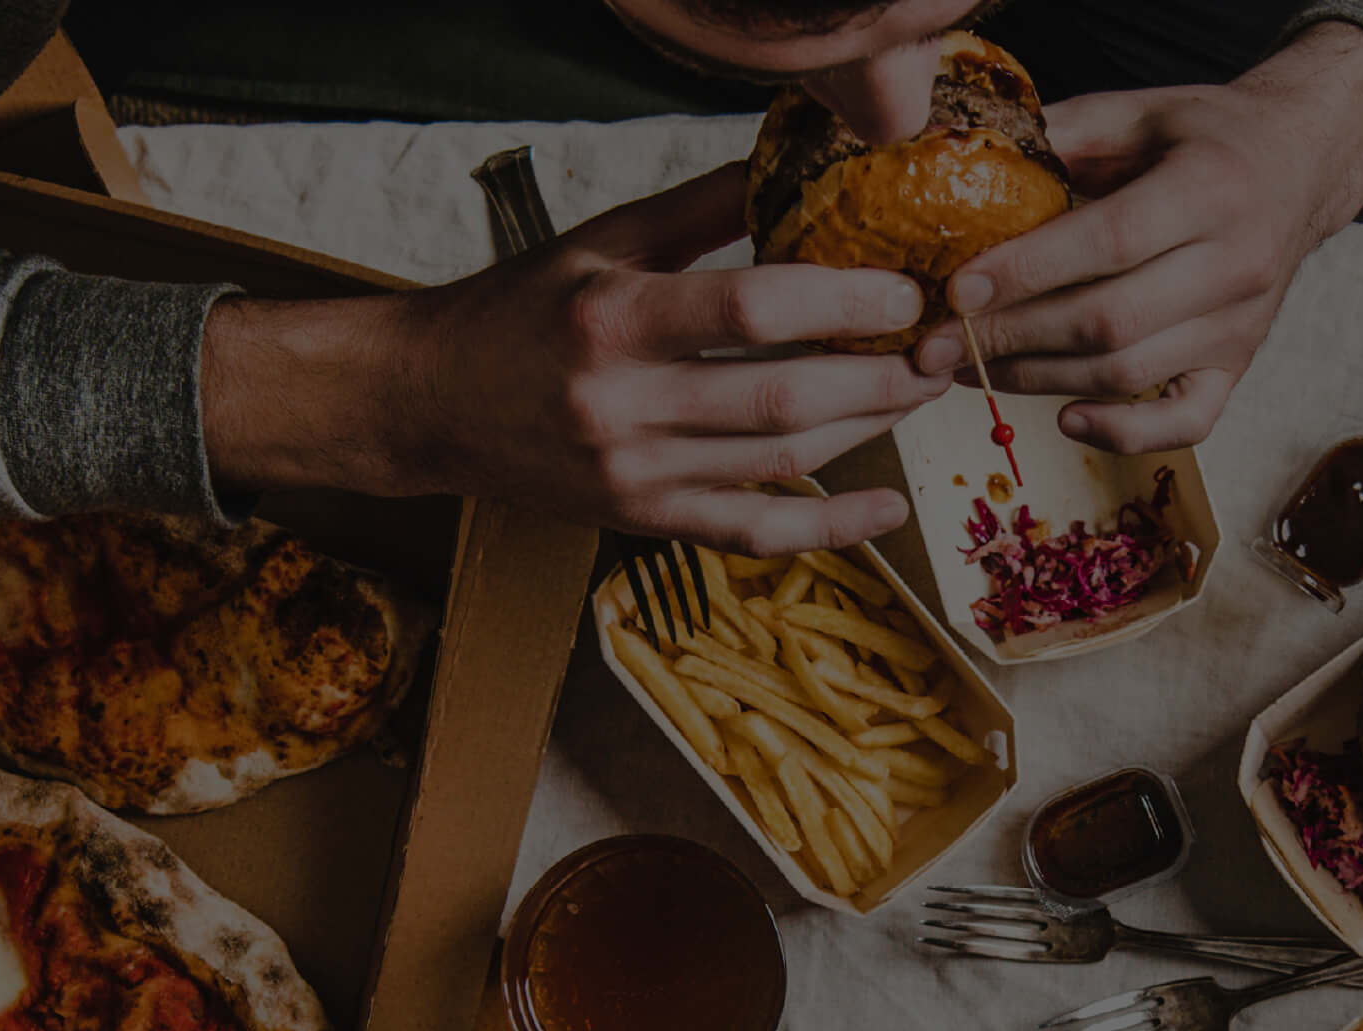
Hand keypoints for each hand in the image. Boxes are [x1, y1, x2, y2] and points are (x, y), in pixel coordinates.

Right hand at [204, 164, 950, 550]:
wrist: (426, 404)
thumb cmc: (519, 312)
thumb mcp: (600, 242)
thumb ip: (701, 211)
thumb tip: (796, 165)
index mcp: (612, 318)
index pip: (752, 310)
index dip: (843, 301)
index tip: (904, 289)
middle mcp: (621, 405)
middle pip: (782, 399)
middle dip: (877, 377)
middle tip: (936, 349)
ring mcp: (633, 474)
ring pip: (780, 464)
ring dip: (865, 431)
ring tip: (916, 392)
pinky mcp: (642, 521)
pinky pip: (754, 533)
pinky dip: (829, 527)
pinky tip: (886, 509)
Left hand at [910, 25, 1362, 452]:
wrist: (1298, 167)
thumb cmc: (1206, 137)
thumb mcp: (1141, 112)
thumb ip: (1064, 136)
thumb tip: (967, 166)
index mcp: (1211, 188)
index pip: (1109, 241)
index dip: (1028, 272)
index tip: (957, 291)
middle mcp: (1237, 264)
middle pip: (1110, 322)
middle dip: (1013, 338)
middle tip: (940, 346)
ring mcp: (1241, 327)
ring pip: (1129, 375)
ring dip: (1039, 380)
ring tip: (975, 370)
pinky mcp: (1240, 367)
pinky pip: (1186, 424)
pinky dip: (1122, 433)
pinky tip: (1066, 418)